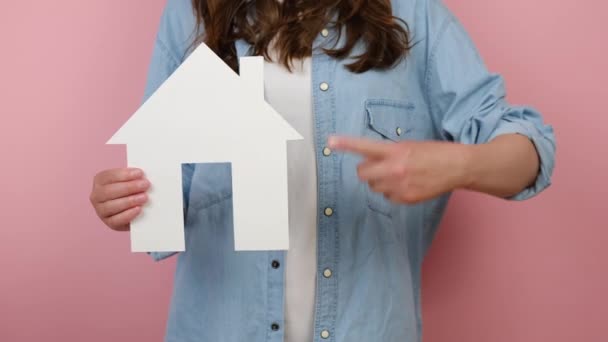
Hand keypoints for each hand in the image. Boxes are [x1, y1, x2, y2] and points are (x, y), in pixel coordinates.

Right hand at [89, 168, 149, 230]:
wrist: (133, 210)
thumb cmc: (132, 191)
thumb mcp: (131, 181)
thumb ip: (134, 177)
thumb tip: (143, 176)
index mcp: (100, 181)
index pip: (109, 176)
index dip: (125, 174)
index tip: (140, 173)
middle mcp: (97, 195)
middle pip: (109, 191)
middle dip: (129, 187)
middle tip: (145, 185)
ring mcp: (101, 210)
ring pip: (111, 206)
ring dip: (129, 201)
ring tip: (144, 197)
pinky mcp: (109, 222)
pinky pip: (116, 220)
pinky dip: (128, 214)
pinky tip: (138, 209)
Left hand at [328, 136, 470, 203]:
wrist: (457, 167)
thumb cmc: (434, 153)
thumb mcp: (409, 146)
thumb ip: (389, 152)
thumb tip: (372, 161)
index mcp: (395, 151)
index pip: (364, 147)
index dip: (345, 144)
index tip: (330, 141)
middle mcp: (394, 169)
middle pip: (362, 174)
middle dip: (367, 170)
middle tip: (377, 166)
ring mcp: (399, 186)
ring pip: (374, 187)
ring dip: (379, 181)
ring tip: (397, 175)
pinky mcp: (405, 199)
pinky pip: (387, 197)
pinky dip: (392, 192)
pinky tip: (406, 184)